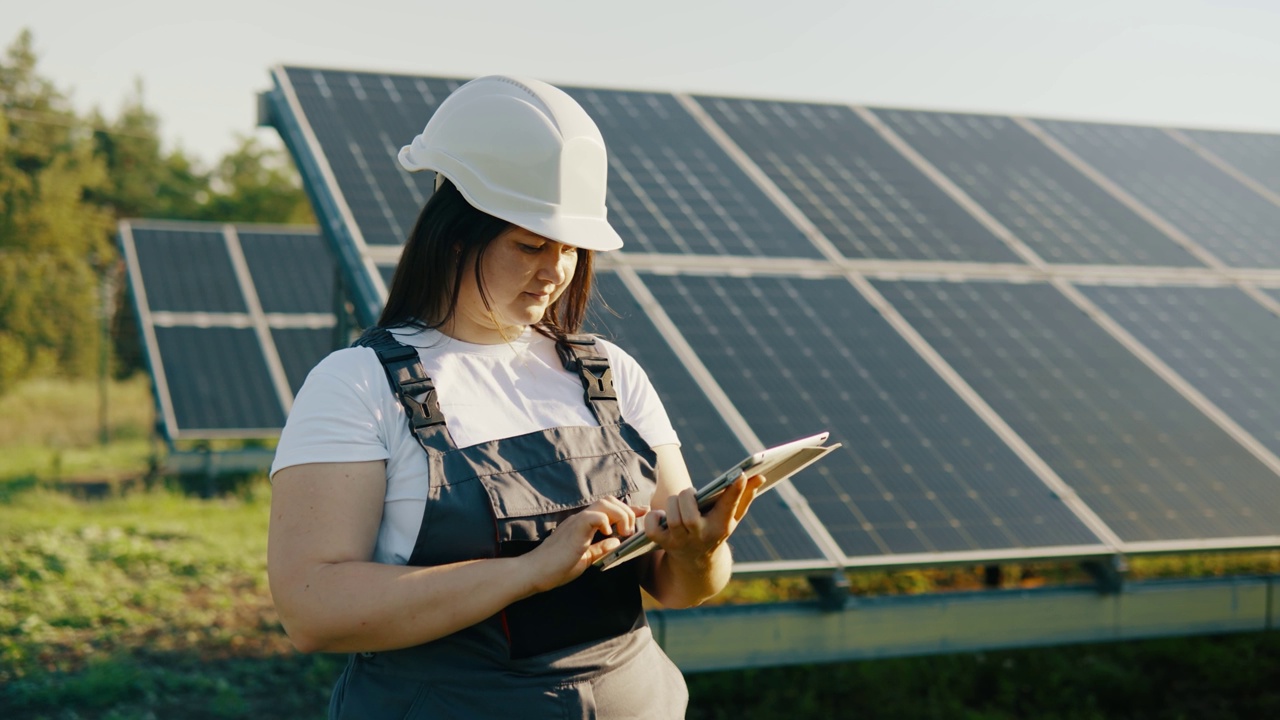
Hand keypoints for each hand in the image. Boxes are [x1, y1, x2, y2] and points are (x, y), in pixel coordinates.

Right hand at [522, 497, 643, 593]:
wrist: (534, 572)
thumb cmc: (555, 568)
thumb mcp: (585, 558)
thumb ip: (600, 548)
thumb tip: (616, 539)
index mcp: (584, 525)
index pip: (610, 509)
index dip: (629, 509)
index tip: (644, 510)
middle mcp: (581, 518)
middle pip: (610, 500)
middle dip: (627, 512)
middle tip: (629, 532)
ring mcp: (576, 522)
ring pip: (604, 503)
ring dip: (620, 515)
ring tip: (622, 533)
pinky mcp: (574, 529)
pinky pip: (594, 516)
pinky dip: (605, 521)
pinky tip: (608, 534)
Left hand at [644, 473, 763, 566]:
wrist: (698, 562)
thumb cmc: (716, 529)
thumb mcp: (732, 517)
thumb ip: (745, 496)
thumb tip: (760, 476)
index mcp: (722, 526)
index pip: (729, 507)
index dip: (735, 491)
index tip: (740, 475)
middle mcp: (702, 535)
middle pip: (690, 516)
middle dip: (687, 498)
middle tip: (691, 494)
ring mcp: (681, 541)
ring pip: (673, 520)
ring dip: (673, 504)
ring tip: (679, 500)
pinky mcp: (663, 542)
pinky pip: (652, 529)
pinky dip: (652, 518)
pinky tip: (660, 514)